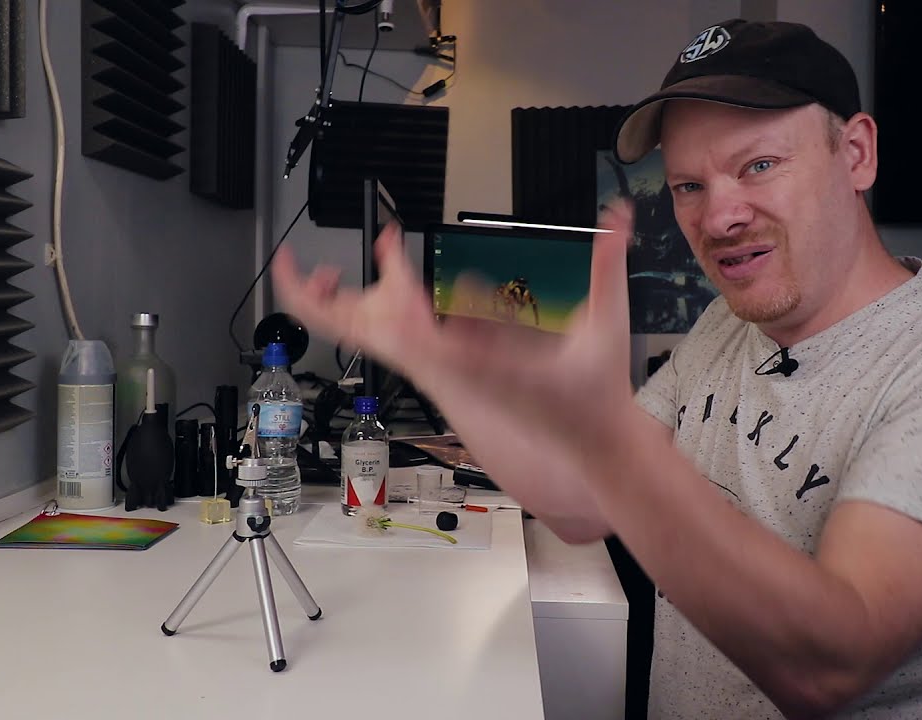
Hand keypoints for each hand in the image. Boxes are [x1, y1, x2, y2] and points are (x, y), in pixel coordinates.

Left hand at [271, 202, 637, 537]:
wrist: (590, 448)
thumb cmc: (592, 397)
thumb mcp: (605, 326)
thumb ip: (608, 267)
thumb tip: (620, 217)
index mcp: (478, 365)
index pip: (413, 332)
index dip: (391, 285)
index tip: (386, 239)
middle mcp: (452, 373)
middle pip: (372, 339)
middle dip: (326, 304)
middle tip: (301, 264)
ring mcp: (447, 377)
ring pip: (379, 343)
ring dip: (350, 306)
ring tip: (331, 269)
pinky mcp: (452, 376)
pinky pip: (403, 346)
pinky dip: (385, 314)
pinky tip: (389, 284)